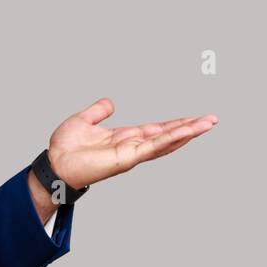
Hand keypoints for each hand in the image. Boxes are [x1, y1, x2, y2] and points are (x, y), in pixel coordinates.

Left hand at [44, 98, 217, 195]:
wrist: (54, 164)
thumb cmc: (65, 148)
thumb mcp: (84, 121)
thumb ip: (98, 112)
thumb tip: (110, 102)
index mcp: (125, 138)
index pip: (156, 130)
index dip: (175, 124)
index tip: (195, 118)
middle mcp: (132, 146)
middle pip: (167, 136)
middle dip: (190, 128)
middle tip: (212, 120)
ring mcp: (132, 154)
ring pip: (166, 141)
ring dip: (188, 133)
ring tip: (208, 123)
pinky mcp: (128, 158)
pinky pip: (154, 147)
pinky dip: (171, 139)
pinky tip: (187, 131)